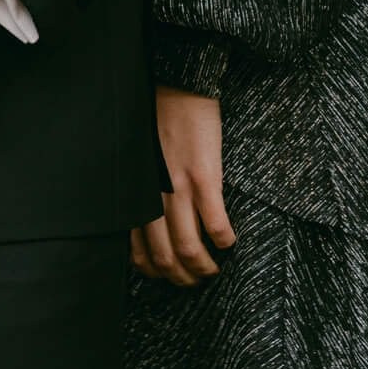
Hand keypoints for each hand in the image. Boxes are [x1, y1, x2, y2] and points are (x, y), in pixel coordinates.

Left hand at [132, 86, 234, 286]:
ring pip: (189, 249)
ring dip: (205, 268)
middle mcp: (153, 199)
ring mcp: (178, 190)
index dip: (158, 273)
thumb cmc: (157, 122)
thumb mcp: (139, 163)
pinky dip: (224, 240)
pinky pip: (215, 224)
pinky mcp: (204, 178)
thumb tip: (151, 222)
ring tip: (216, 269)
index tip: (171, 276)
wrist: (178, 87)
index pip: (139, 253)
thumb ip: (142, 193)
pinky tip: (230, 242)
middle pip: (166, 259)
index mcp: (137, 196)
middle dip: (184, 279)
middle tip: (198, 281)